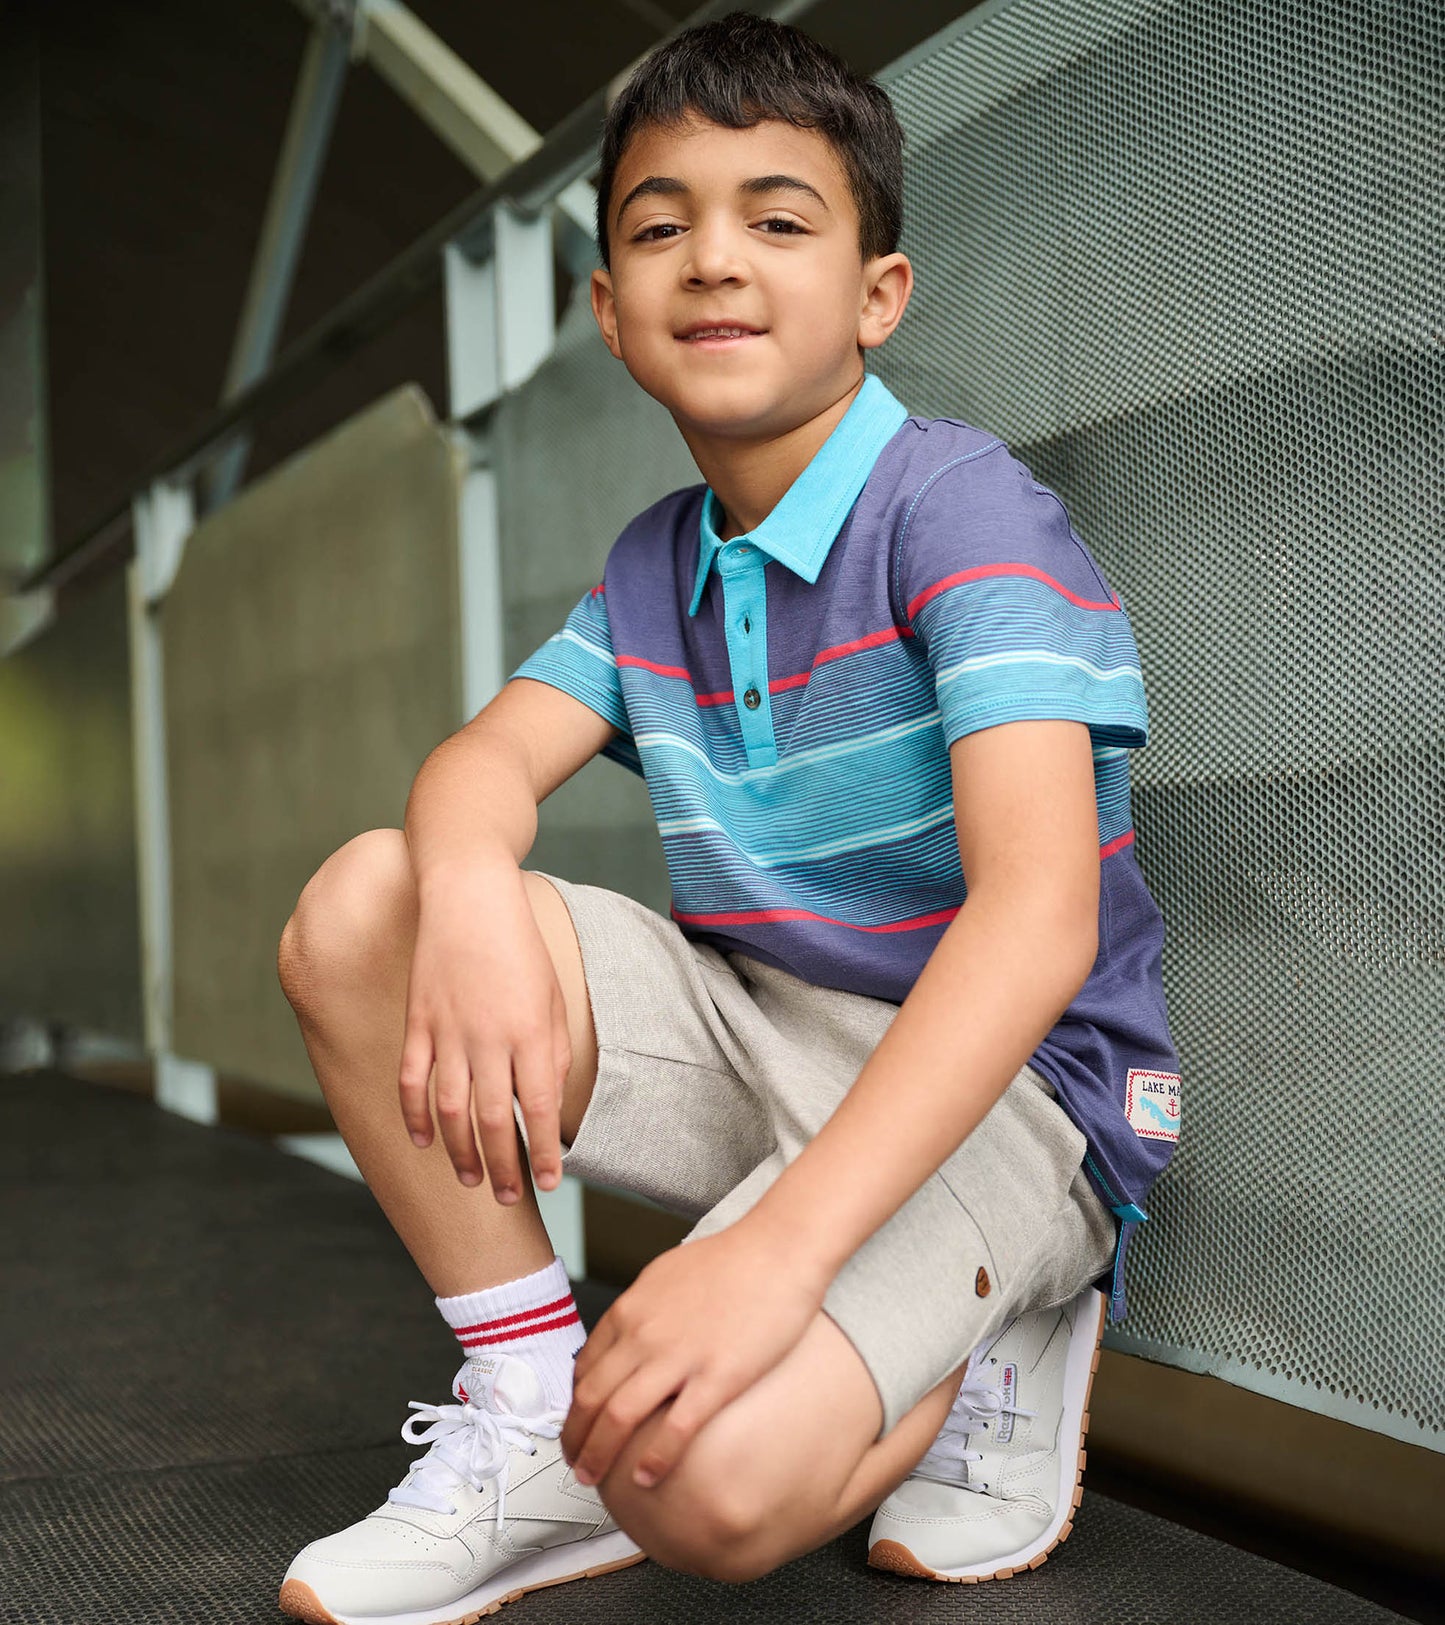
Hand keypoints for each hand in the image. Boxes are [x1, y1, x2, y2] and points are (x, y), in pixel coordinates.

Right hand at [397, 863, 568, 1202]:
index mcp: (531, 1031)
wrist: (470, 895)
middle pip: (494, 1121)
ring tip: (470, 1181)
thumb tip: (546, 1099)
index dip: (546, 1152)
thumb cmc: (520, 945)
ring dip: (460, 1153)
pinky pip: (412, 1081)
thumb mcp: (552, 994)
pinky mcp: (417, 1022)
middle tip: (509, 1198)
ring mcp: (448, 1031)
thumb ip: (552, 1049)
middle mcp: (489, 1037)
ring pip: (450, 1111)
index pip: (540, 1107)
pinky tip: (424, 1142)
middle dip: (504, 1168)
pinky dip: (414, 1117)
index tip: (551, 1183)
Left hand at [561, 1221, 827, 1489]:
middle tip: (574, 1464)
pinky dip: (654, 1459)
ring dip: (599, 1455)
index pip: (584, 1369)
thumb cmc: (730, 1259)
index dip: (573, 1407)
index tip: (576, 1427)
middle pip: (591, 1398)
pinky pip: (675, 1429)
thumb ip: (641, 1310)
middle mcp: (644, 1334)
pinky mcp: (717, 1376)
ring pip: (619, 1418)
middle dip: (575, 1438)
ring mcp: (679, 1357)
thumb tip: (626, 1336)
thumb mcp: (665, 1276)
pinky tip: (646, 1479)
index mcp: (631, 1310)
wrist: (777, 1249)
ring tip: (593, 1479)